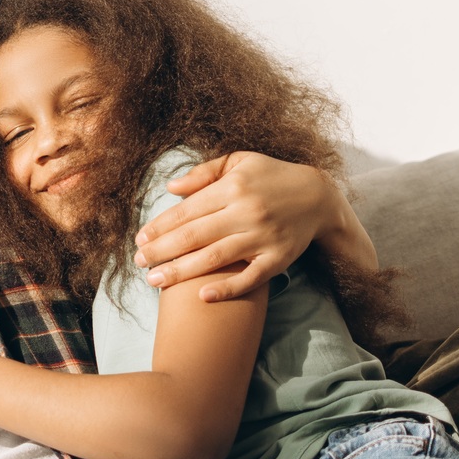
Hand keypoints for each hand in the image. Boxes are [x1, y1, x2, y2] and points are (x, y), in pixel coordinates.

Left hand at [133, 152, 349, 300]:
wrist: (319, 197)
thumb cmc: (271, 177)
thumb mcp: (240, 161)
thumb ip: (204, 173)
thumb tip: (170, 188)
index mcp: (233, 188)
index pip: (186, 211)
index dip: (160, 227)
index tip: (140, 239)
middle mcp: (246, 212)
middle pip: (194, 236)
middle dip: (162, 251)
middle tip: (139, 262)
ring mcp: (263, 238)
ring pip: (215, 258)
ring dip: (182, 271)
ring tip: (154, 280)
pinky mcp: (279, 259)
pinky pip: (251, 278)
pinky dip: (228, 289)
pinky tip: (203, 296)